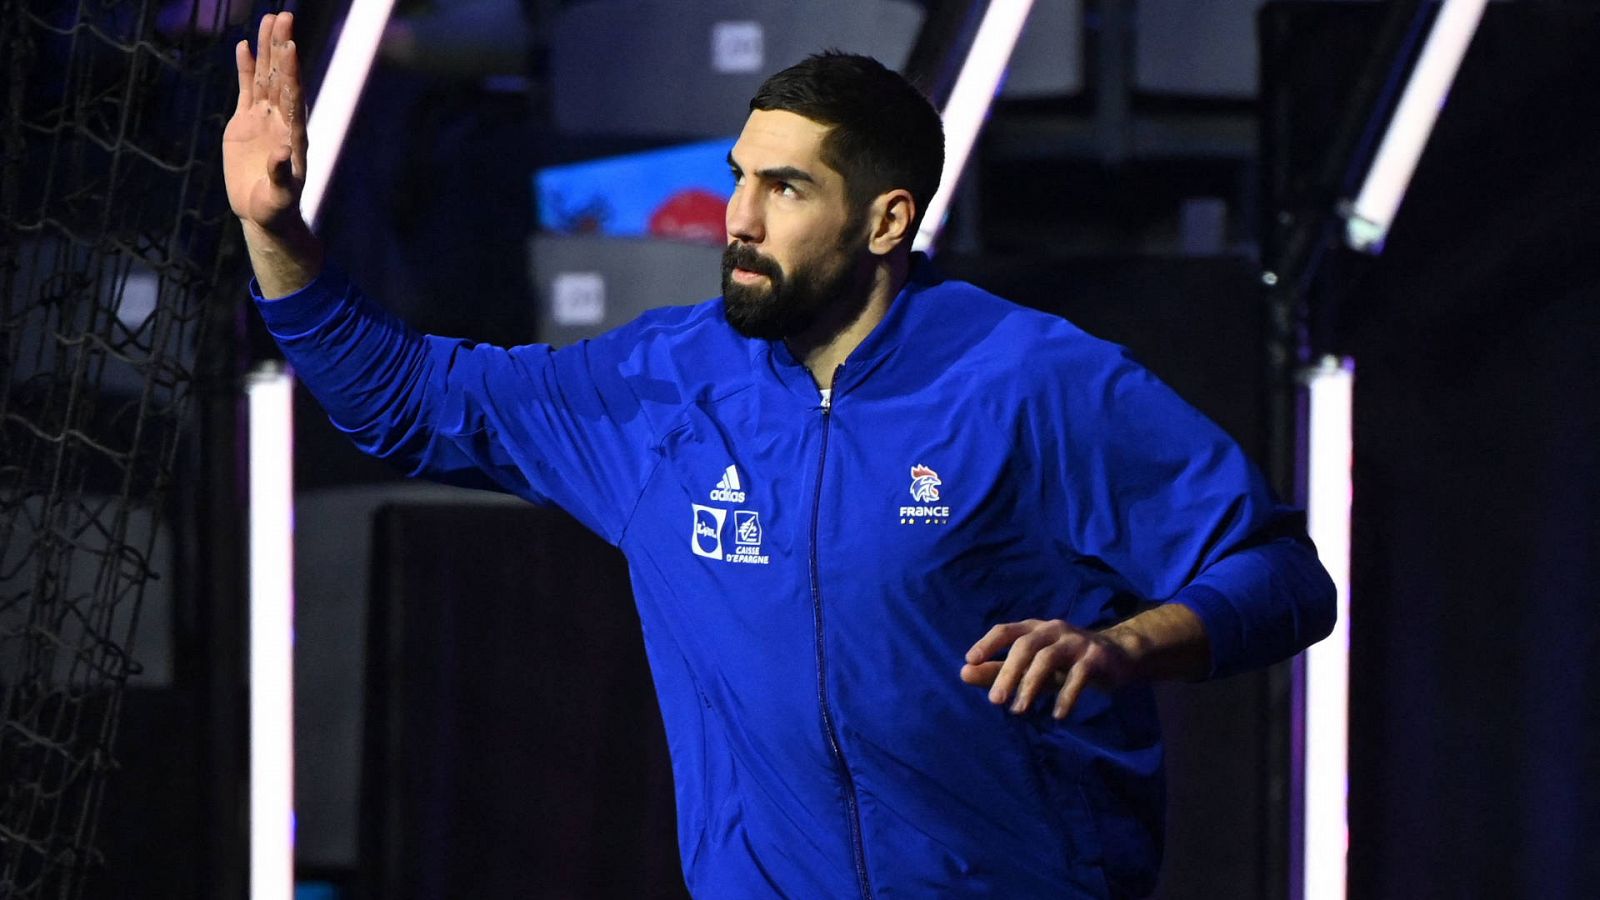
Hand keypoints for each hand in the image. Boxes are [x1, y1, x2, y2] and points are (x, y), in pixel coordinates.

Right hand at [224, 12, 306, 233]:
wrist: (263, 213)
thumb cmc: (275, 208)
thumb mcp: (279, 196)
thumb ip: (282, 175)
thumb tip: (281, 152)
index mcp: (293, 135)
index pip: (293, 97)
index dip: (292, 72)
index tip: (291, 47)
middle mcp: (281, 121)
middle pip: (281, 77)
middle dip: (282, 47)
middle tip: (284, 16)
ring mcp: (263, 119)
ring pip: (265, 77)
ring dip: (267, 49)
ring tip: (270, 19)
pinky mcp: (246, 122)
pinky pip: (246, 89)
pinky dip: (245, 68)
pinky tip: (244, 45)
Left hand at [961, 619, 1135, 719]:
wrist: (1119, 656)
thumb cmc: (1065, 662)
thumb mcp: (1031, 667)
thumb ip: (998, 670)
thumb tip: (962, 673)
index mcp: (1034, 629)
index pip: (1006, 630)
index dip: (988, 643)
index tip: (969, 661)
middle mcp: (1053, 630)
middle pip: (1025, 646)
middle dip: (1008, 672)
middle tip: (994, 700)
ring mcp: (1076, 642)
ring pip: (1048, 658)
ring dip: (1031, 685)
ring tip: (1019, 710)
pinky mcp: (1096, 658)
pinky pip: (1078, 676)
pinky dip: (1066, 696)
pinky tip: (1058, 716)